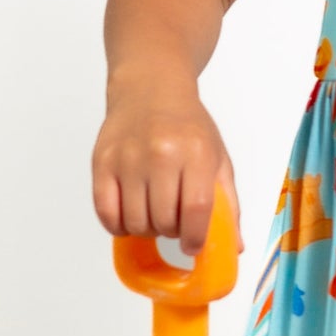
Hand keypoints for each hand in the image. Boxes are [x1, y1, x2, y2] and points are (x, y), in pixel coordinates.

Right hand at [92, 87, 240, 258]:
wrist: (150, 89)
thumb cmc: (187, 125)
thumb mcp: (218, 157)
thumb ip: (227, 203)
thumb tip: (234, 246)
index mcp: (195, 153)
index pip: (196, 210)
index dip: (195, 238)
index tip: (193, 247)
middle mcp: (160, 154)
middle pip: (164, 220)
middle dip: (171, 233)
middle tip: (174, 223)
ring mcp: (127, 158)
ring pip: (135, 221)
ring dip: (146, 230)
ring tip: (153, 215)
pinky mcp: (102, 163)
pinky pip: (106, 213)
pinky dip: (118, 225)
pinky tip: (130, 216)